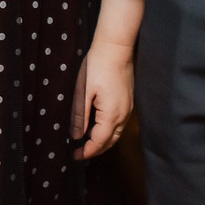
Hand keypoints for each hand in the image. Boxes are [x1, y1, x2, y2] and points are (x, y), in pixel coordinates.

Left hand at [71, 40, 133, 159]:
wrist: (116, 47)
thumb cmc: (97, 66)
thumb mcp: (84, 92)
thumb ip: (81, 116)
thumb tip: (77, 137)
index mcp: (111, 114)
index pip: (100, 142)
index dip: (88, 152)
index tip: (76, 157)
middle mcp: (123, 115)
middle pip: (111, 141)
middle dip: (96, 150)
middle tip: (80, 154)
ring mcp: (128, 108)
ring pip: (116, 133)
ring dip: (103, 141)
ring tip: (88, 143)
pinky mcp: (129, 101)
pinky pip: (119, 124)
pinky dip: (109, 131)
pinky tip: (98, 127)